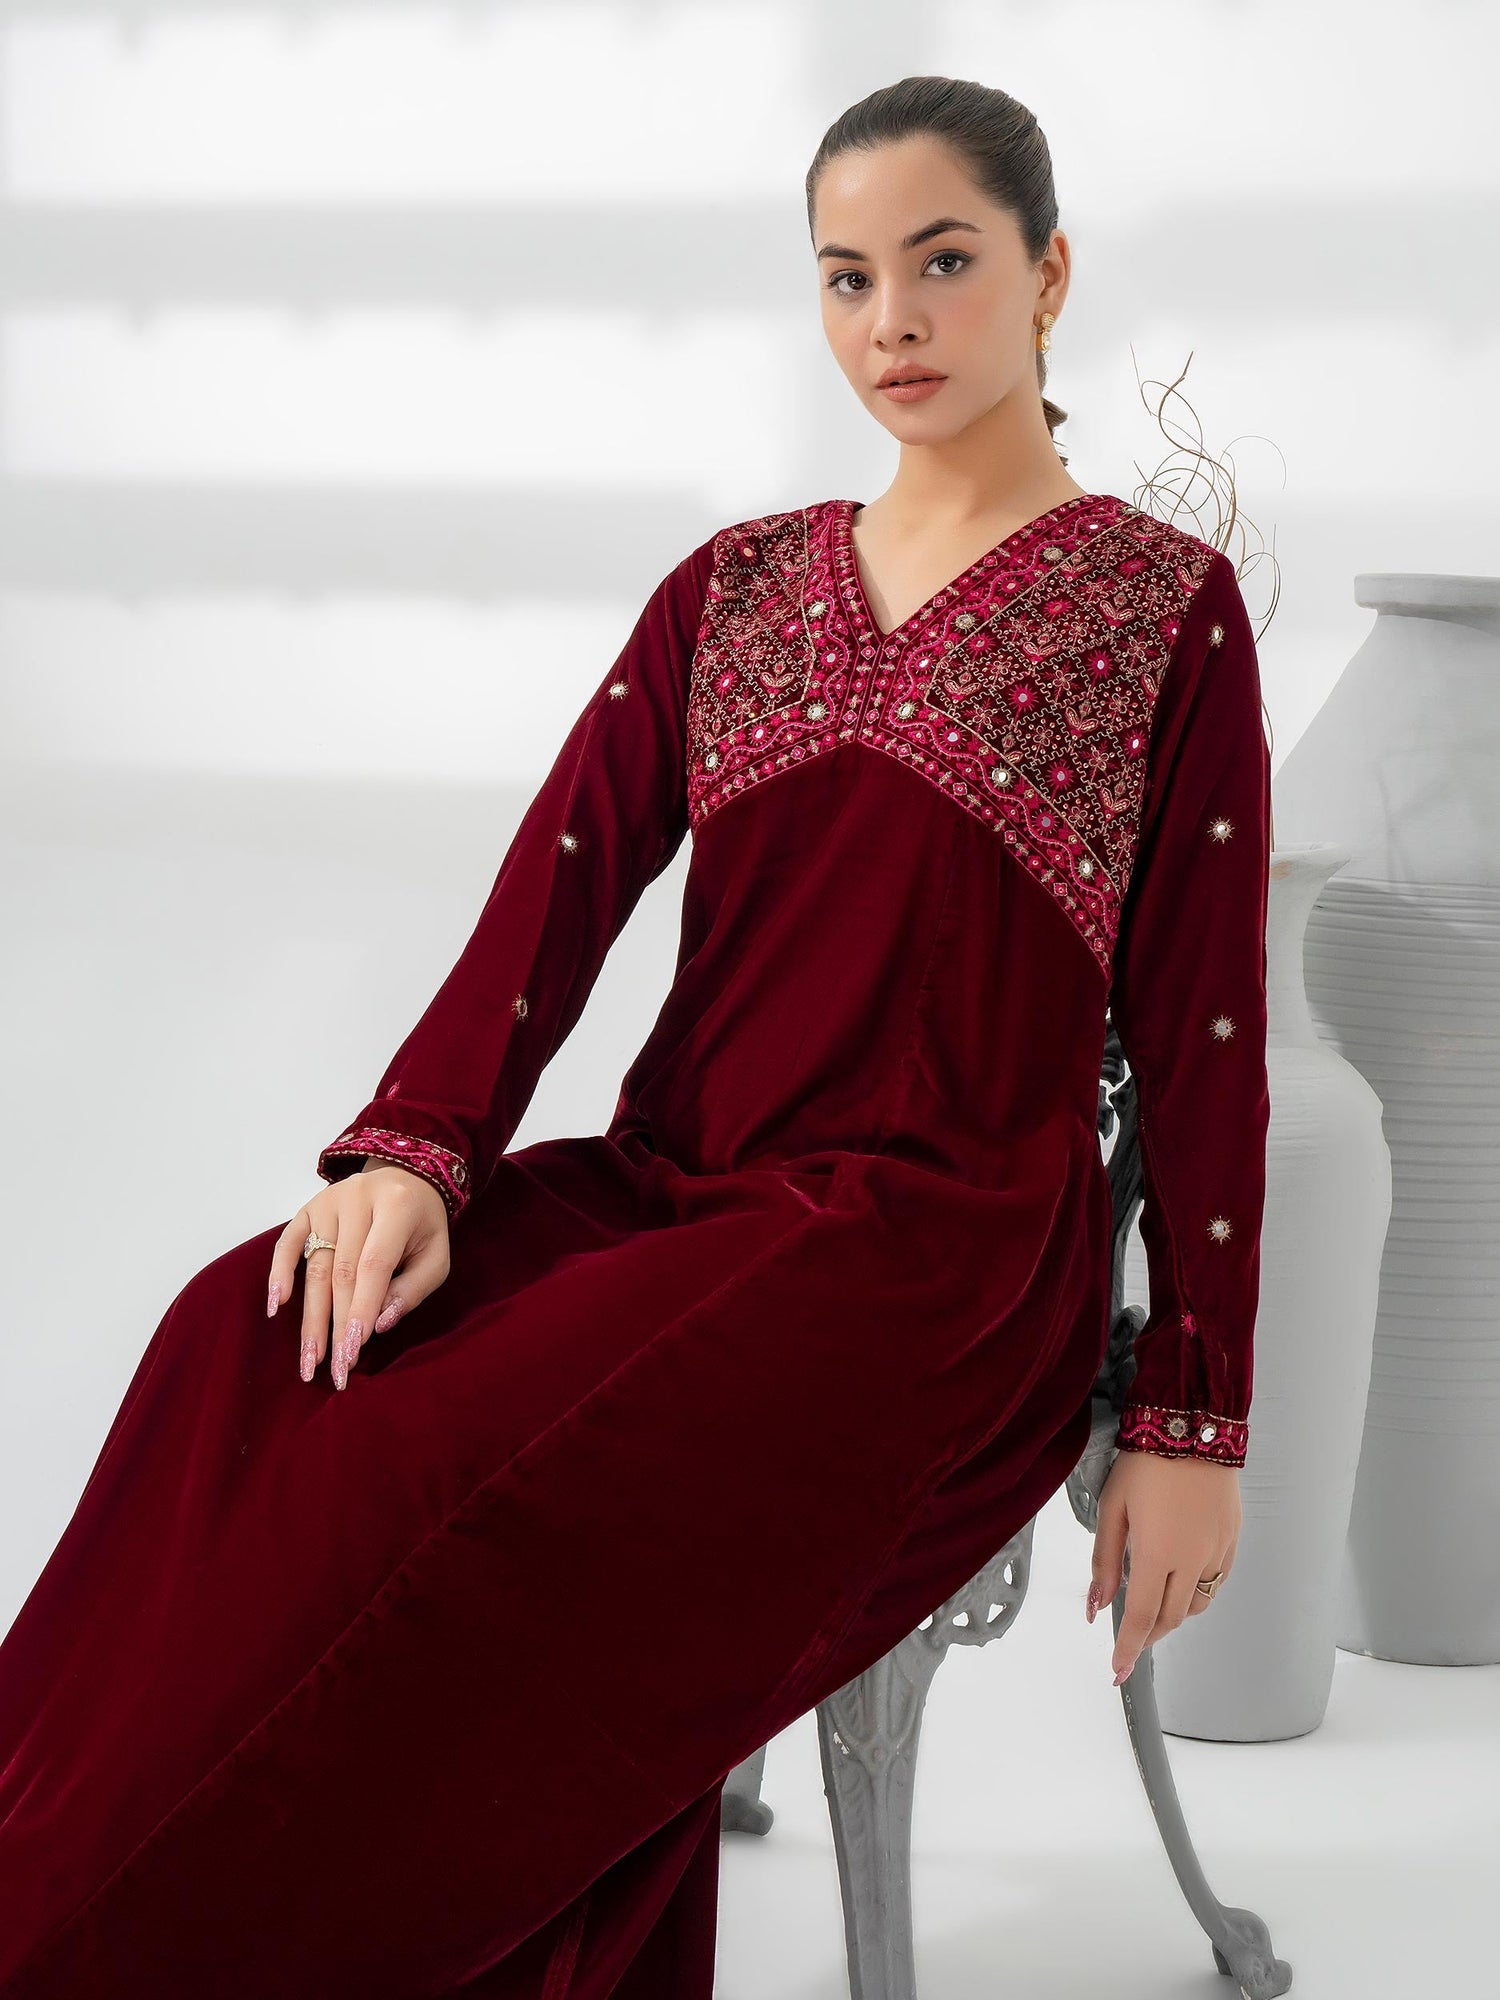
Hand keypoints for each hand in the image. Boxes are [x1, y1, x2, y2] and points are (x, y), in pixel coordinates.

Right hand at [266, 1161, 451, 1390]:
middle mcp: (357, 1199)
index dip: (362, 1307)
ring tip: (310, 1358)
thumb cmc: (422, 1225)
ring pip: (315, 1267)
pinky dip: (280, 1274)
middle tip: (336, 1369)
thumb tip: (379, 1323)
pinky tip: (277, 1306)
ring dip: (311, 1317)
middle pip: (342, 1272)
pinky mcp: (307, 1208)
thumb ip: (413, 1288)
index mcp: (395, 1206)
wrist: (405, 1179)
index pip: (373, 1264)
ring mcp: (328, 1201)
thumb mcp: (436, 1254)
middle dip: (338, 1325)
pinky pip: (287, 1243)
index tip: (353, 1349)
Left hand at [1086, 1449, 1240, 1685]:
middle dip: (1150, 1634)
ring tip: (1154, 1609)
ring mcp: (1217, 1551)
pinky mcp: (1232, 1539)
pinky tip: (1181, 1580)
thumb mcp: (1113, 1507)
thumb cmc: (1145, 1462)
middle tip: (1130, 1639)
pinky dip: (1197, 1592)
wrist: (1192, 1427)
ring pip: (1197, 1603)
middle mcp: (1192, 1560)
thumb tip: (1097, 1604)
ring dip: (1174, 1615)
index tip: (1117, 1672)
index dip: (1128, 1649)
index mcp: (1157, 1554)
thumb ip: (1104, 1559)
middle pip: (1172, 1617)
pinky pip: (1216, 1580)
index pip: (1142, 1617)